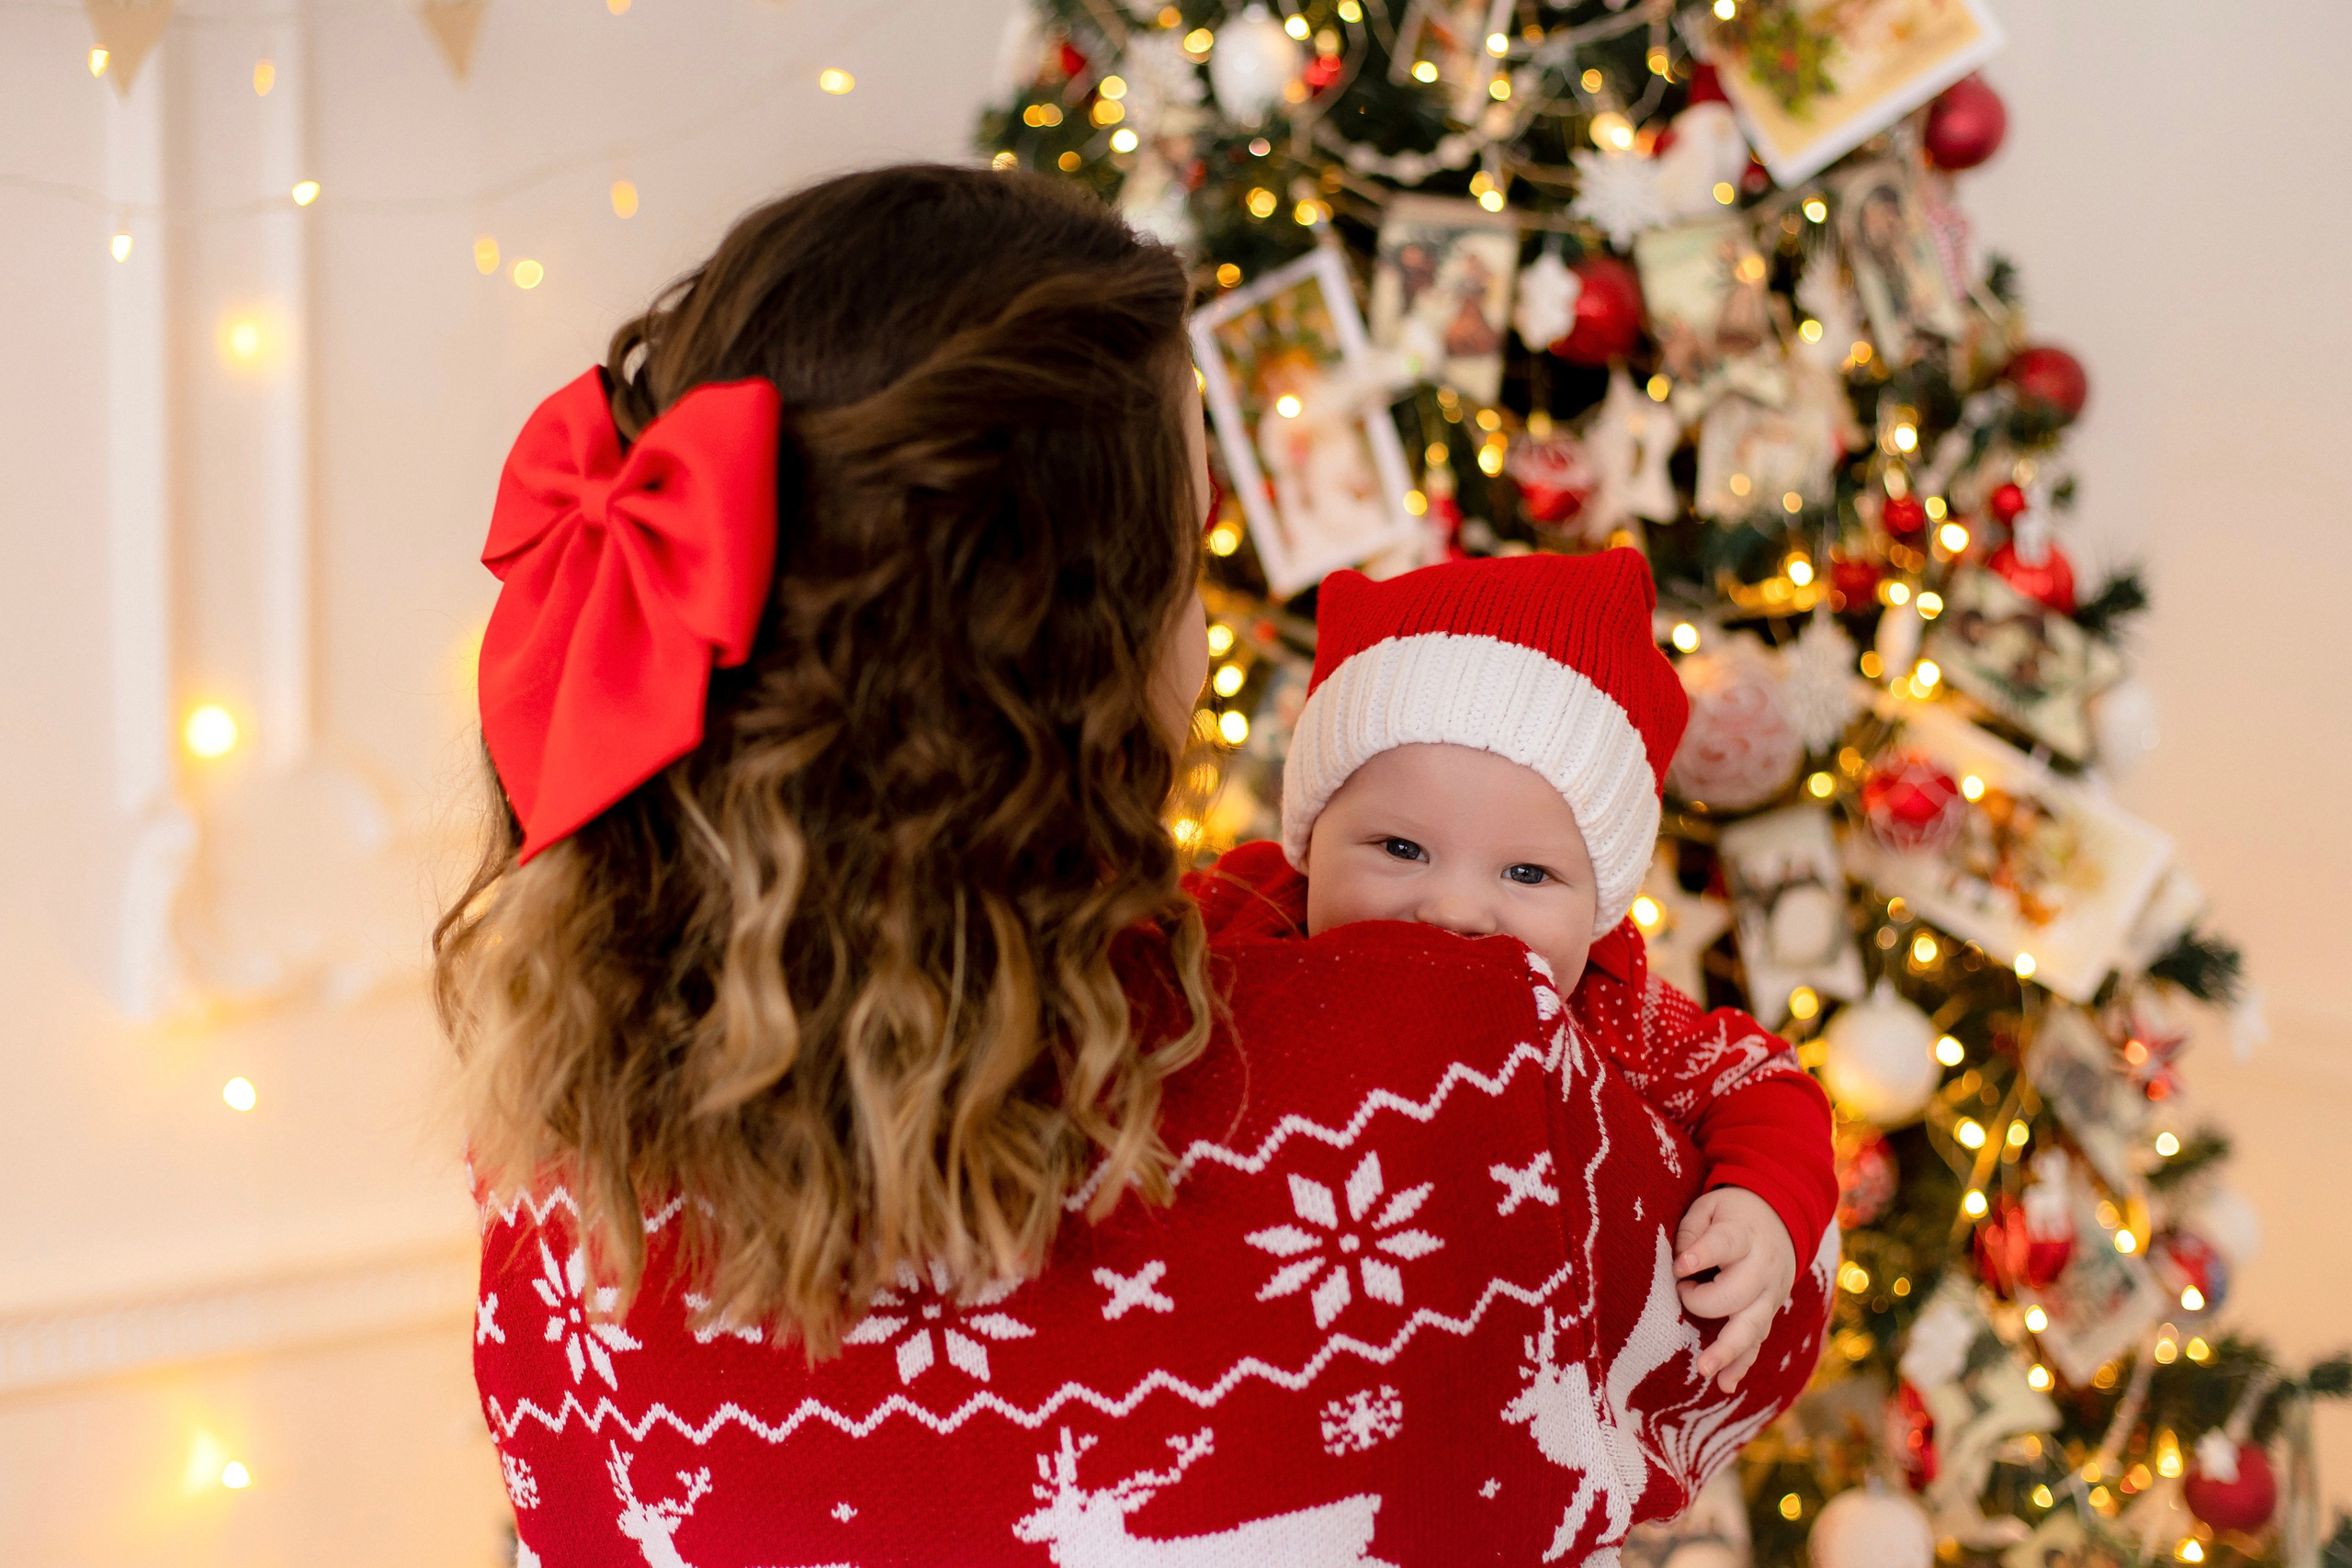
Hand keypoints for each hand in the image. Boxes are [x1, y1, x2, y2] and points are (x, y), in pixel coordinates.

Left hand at [1674, 1186, 1796, 1392]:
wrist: (1782, 1218)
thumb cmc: (1732, 1214)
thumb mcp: (1709, 1206)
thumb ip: (1691, 1230)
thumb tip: (1681, 1265)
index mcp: (1744, 1235)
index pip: (1725, 1245)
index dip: (1701, 1255)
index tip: (1680, 1267)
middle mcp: (1761, 1268)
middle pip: (1736, 1294)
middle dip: (1703, 1301)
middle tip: (1682, 1291)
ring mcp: (1769, 1295)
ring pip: (1751, 1327)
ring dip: (1727, 1351)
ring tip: (1704, 1370)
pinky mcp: (1768, 1313)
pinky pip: (1757, 1343)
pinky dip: (1742, 1365)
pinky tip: (1725, 1385)